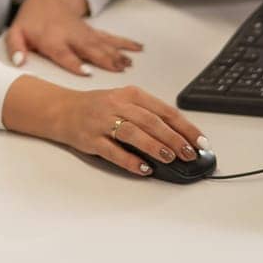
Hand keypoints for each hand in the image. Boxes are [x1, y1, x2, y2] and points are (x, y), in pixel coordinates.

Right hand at [1, 76, 205, 177]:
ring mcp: (102, 122)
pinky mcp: (90, 139)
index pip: (164, 110)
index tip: (200, 141)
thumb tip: (179, 137)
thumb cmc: (98, 107)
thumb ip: (148, 115)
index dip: (184, 126)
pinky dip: (130, 161)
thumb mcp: (124, 101)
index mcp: (130, 94)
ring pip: (133, 133)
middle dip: (174, 138)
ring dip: (154, 146)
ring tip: (171, 158)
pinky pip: (113, 151)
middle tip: (190, 153)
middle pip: (151, 121)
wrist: (62, 109)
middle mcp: (117, 104)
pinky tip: (144, 169)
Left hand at [4, 0, 141, 74]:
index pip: (63, 53)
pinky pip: (111, 38)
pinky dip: (125, 43)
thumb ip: (16, 47)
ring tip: (129, 64)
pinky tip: (137, 48)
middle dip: (104, 59)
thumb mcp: (16, 32)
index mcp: (51, 39)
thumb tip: (19, 62)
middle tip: (118, 69)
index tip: (87, 72)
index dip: (75, 63)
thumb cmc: (32, 20)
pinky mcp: (93, 32)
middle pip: (89, 48)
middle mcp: (71, 36)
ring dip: (117, 53)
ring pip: (103, 43)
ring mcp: (84, 33)